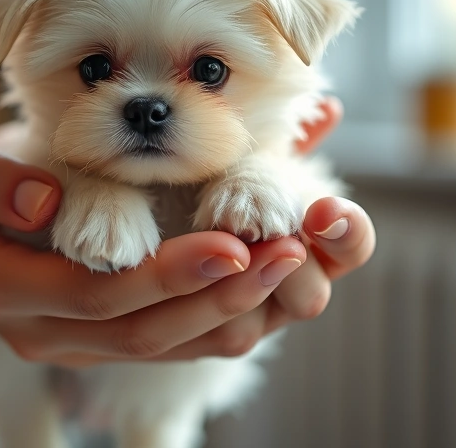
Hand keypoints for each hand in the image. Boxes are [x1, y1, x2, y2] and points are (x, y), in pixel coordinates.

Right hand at [0, 121, 308, 374]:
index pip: (96, 294)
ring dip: (235, 313)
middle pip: (144, 332)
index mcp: (3, 288)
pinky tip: (268, 281)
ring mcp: (75, 341)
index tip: (230, 244)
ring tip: (295, 266)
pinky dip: (221, 315)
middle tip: (288, 255)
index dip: (165, 276)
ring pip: (167, 347)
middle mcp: (44, 329)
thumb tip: (45, 199)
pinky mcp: (100, 334)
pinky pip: (171, 340)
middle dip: (220, 298)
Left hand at [179, 97, 376, 351]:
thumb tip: (328, 110)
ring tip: (228, 250)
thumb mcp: (225, 167)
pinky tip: (162, 267)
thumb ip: (272, 150)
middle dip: (293, 268)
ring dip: (236, 288)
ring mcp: (221, 332)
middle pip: (309, 300)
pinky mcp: (156, 344)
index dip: (348, 233)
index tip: (323, 210)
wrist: (105, 251)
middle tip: (277, 239)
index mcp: (300, 254)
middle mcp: (270, 303)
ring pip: (239, 332)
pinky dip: (170, 301)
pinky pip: (171, 340)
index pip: (350, 250)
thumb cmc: (180, 194)